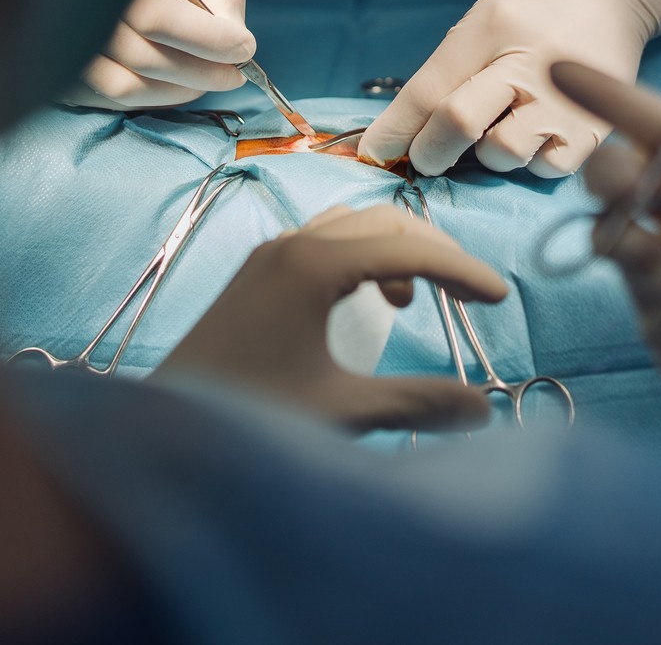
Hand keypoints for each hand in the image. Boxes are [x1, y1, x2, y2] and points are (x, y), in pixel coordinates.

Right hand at [64, 0, 256, 109]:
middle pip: (143, 58)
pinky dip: (157, 98)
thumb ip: (220, 4)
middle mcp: (78, 6)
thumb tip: (236, 46)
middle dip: (204, 73)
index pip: (156, 17)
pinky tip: (178, 83)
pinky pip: (115, 100)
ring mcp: (67, 43)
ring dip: (181, 90)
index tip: (244, 48)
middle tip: (234, 73)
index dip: (208, 41)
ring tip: (209, 78)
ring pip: (126, 86)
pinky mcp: (69, 72)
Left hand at [153, 204, 509, 432]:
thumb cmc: (247, 420)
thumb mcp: (342, 413)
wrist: (159, 438)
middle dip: (435, 254)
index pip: (409, 249)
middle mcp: (290, 246)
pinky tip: (366, 304)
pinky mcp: (255, 276)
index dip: (462, 271)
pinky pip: (324, 242)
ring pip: (352, 226)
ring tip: (415, 302)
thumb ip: (417, 403)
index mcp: (313, 266)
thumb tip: (484, 410)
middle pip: (384, 222)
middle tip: (470, 296)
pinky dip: (361, 259)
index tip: (501, 300)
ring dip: (396, 252)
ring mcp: (268, 257)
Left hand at [358, 0, 660, 177]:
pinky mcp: (597, 128)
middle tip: (427, 157)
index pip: (429, 88)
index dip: (393, 129)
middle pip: (458, 122)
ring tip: (501, 131)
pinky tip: (537, 139)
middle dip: (429, 151)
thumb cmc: (537, 11)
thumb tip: (404, 132)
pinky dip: (533, 163)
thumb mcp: (488, 18)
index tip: (374, 154)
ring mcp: (567, 98)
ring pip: (502, 154)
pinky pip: (547, 169)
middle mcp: (530, 61)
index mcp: (494, 25)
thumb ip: (450, 67)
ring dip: (489, 155)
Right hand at [548, 61, 660, 466]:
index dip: (634, 106)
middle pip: (655, 172)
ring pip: (631, 217)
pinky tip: (613, 246)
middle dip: (625, 154)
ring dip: (614, 200)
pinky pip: (630, 271)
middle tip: (612, 171)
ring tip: (613, 207)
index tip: (570, 72)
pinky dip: (615, 249)